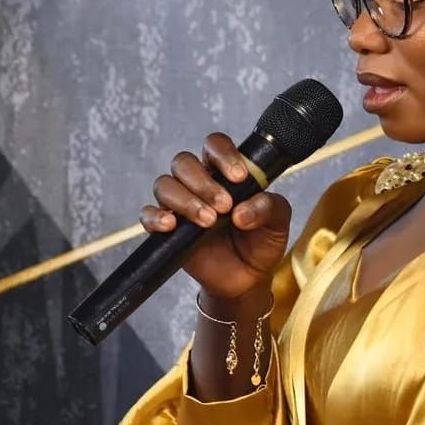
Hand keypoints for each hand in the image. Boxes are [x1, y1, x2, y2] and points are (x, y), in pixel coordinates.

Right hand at [141, 133, 291, 299]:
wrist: (248, 278)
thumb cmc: (261, 242)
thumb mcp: (277, 223)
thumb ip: (268, 208)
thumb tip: (242, 212)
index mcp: (224, 172)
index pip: (214, 146)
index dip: (223, 155)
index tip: (239, 177)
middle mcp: (198, 183)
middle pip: (184, 162)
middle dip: (204, 183)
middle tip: (225, 206)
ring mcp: (180, 205)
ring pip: (165, 185)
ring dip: (186, 200)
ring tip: (209, 221)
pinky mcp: (167, 230)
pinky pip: (148, 215)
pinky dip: (156, 217)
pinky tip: (172, 225)